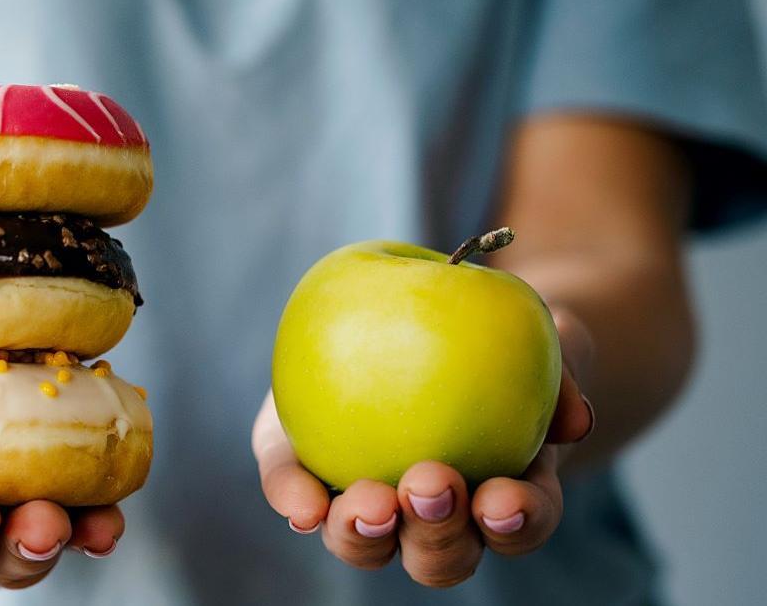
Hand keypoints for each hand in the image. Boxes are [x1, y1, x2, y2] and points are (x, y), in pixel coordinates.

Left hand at [252, 308, 594, 586]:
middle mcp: (435, 516)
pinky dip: (296, 499)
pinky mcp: (310, 467)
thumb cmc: (505, 332)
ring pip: (366, 543)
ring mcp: (371, 500)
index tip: (502, 499)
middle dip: (436, 536)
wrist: (431, 314)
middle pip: (440, 556)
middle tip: (429, 486)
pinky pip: (298, 490)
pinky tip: (299, 503)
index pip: (516, 524)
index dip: (513, 523)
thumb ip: (563, 368)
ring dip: (365, 534)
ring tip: (366, 503)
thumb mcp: (543, 337)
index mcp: (501, 491)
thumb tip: (574, 419)